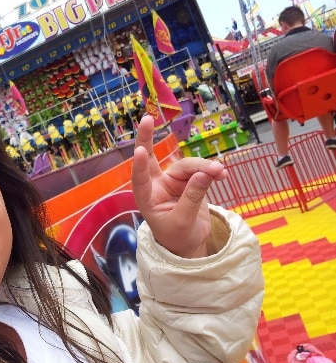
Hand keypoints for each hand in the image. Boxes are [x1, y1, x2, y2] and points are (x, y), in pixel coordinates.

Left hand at [131, 115, 227, 257]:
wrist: (188, 244)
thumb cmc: (177, 236)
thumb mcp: (184, 221)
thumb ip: (192, 197)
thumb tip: (203, 174)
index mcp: (146, 198)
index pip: (139, 178)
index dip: (140, 165)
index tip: (140, 150)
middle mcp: (156, 184)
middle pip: (152, 157)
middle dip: (148, 137)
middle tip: (148, 118)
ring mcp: (172, 180)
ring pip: (186, 165)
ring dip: (202, 166)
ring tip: (219, 172)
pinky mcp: (188, 180)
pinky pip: (200, 171)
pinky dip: (210, 171)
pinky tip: (222, 173)